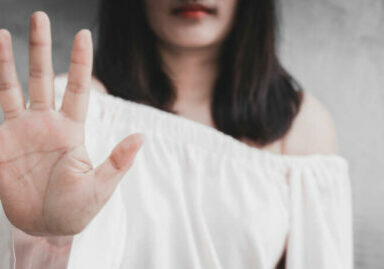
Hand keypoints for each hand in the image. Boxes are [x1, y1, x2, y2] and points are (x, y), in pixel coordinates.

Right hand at [0, 11, 143, 235]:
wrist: (47, 226)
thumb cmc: (77, 209)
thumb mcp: (100, 187)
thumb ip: (118, 161)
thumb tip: (141, 137)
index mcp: (72, 130)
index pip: (77, 88)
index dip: (80, 62)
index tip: (83, 35)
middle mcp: (47, 123)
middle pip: (43, 77)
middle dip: (41, 47)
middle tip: (39, 17)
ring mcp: (22, 131)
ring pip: (13, 87)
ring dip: (6, 61)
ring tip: (1, 33)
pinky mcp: (2, 143)